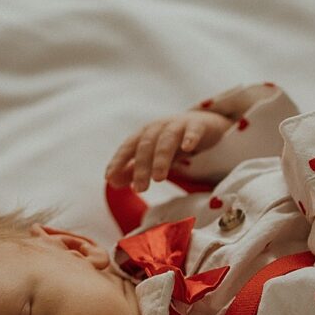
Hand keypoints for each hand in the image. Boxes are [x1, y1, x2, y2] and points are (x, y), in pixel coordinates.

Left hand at [105, 106, 235, 192]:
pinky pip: (193, 130)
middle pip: (146, 146)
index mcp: (145, 135)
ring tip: (159, 178)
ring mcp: (178, 125)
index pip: (128, 147)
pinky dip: (190, 137)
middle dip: (141, 167)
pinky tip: (188, 147)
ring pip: (166, 140)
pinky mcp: (199, 125)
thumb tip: (112, 182)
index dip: (118, 161)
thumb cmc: (173, 144)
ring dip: (161, 158)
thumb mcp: (152, 157)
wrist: (204, 124)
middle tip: (140, 189)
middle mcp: (159, 128)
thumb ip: (133, 169)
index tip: (110, 178)